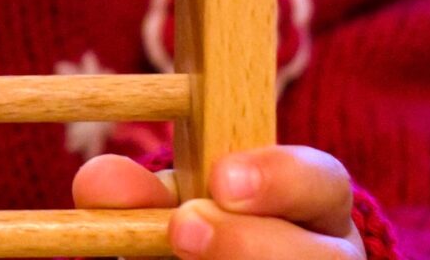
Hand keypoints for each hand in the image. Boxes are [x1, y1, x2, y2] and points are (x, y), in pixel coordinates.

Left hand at [74, 148, 366, 258]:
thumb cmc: (200, 235)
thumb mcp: (173, 207)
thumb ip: (139, 195)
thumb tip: (98, 182)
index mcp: (314, 207)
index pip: (323, 182)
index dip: (279, 178)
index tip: (220, 180)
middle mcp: (331, 259)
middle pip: (328, 258)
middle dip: (250, 242)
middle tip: (183, 230)